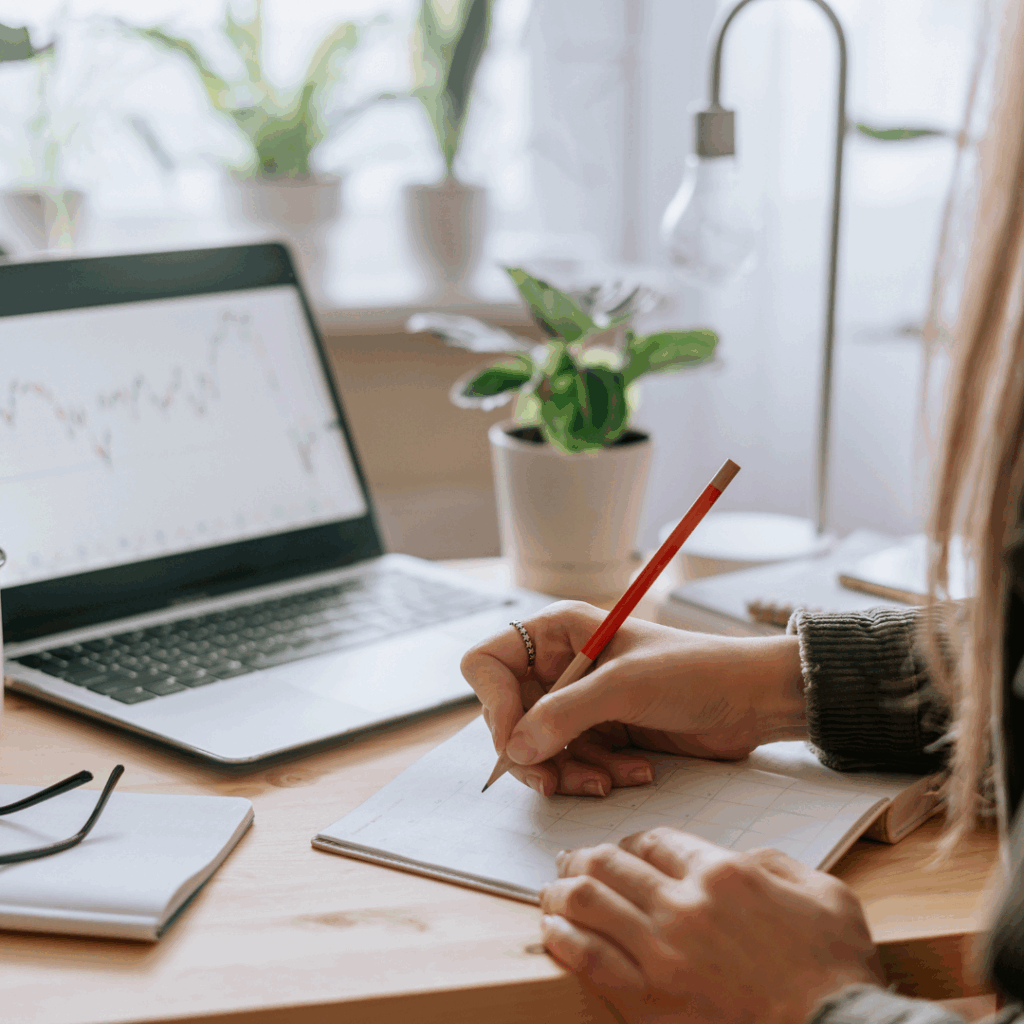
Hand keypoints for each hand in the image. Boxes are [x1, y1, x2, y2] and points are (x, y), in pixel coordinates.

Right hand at [460, 601, 805, 796]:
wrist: (752, 699)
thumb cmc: (694, 672)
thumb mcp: (624, 688)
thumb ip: (563, 715)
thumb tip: (513, 750)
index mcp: (557, 632)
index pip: (489, 665)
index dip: (494, 704)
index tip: (517, 740)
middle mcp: (559, 665)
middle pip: (508, 716)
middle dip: (534, 752)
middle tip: (555, 780)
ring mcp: (578, 701)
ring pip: (538, 748)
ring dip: (569, 771)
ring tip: (610, 779)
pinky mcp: (599, 732)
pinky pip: (570, 764)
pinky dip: (594, 776)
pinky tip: (633, 773)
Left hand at [539, 828, 883, 1023]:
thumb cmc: (836, 970)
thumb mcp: (824, 893)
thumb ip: (776, 864)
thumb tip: (745, 859)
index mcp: (723, 873)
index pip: (655, 841)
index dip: (632, 842)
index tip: (625, 850)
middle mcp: (684, 905)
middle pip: (611, 864)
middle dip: (583, 857)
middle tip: (569, 860)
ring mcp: (663, 953)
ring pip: (590, 903)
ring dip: (561, 890)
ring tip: (550, 890)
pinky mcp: (651, 999)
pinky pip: (589, 959)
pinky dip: (563, 939)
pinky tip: (551, 931)